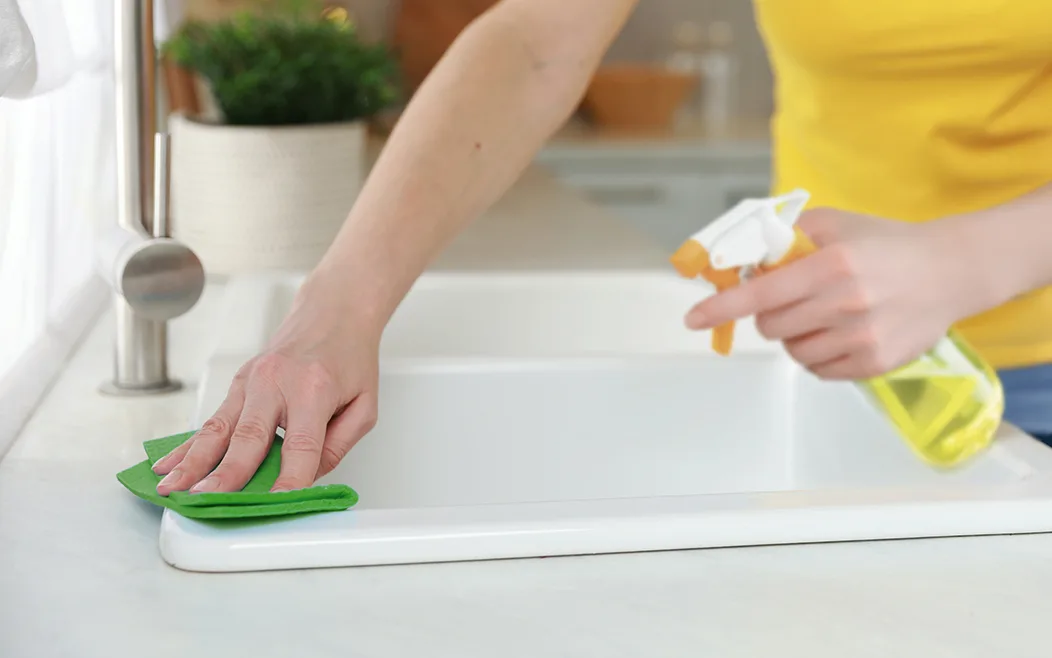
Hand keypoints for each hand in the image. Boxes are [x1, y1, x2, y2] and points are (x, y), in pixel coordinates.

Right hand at [152, 276, 379, 494]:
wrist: (334, 313)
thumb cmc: (351, 358)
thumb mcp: (364, 405)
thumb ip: (338, 445)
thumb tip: (306, 479)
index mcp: (313, 388)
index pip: (299, 446)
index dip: (288, 481)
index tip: (272, 507)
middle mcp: (276, 382)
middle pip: (248, 437)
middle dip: (225, 475)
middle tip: (204, 502)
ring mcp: (252, 380)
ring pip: (218, 429)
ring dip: (192, 462)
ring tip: (171, 489)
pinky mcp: (238, 382)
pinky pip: (212, 420)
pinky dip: (188, 446)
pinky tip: (166, 465)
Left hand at [684, 208, 973, 379]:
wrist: (949, 271)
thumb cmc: (882, 244)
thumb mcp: (833, 224)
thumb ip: (784, 236)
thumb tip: (738, 254)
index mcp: (830, 265)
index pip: (761, 293)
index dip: (721, 307)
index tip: (691, 319)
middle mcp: (845, 303)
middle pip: (770, 327)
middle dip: (770, 315)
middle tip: (793, 300)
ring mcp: (861, 337)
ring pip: (793, 352)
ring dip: (794, 337)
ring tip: (821, 315)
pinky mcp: (874, 363)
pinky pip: (820, 371)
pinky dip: (818, 355)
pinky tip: (840, 333)